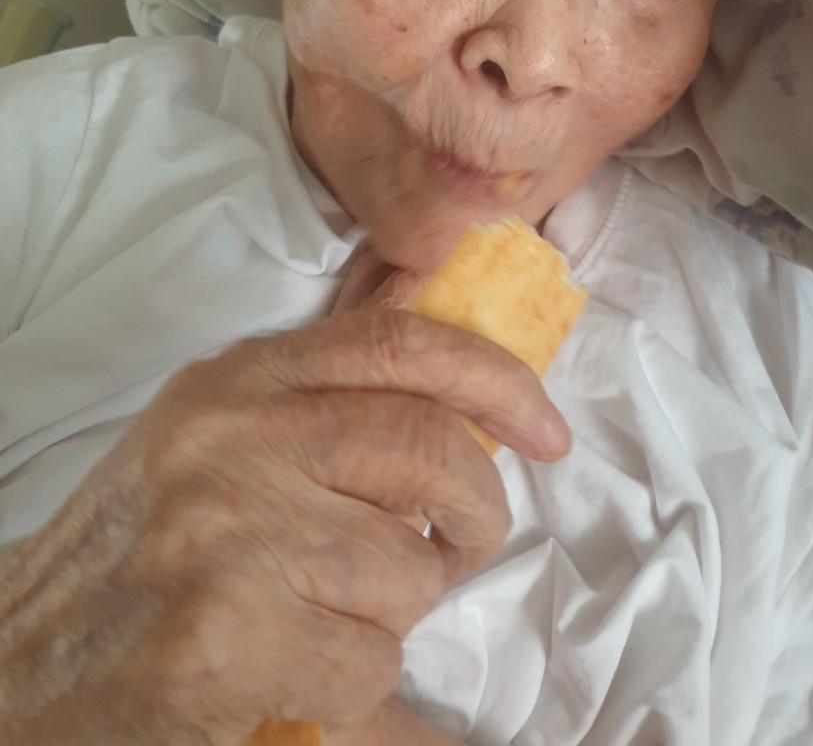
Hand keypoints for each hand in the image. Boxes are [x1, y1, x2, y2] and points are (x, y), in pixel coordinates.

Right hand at [0, 276, 568, 744]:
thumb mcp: (216, 443)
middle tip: (458, 547)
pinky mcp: (223, 630)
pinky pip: (367, 660)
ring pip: (409, 568)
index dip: (492, 378)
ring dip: (397, 615)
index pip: (396, 343)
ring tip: (332, 620)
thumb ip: (322, 410)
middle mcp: (231, 437)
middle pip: (430, 449)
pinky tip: (293, 675)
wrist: (19, 661)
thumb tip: (473, 412)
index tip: (546, 427)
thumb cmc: (139, 554)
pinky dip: (356, 683)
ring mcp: (225, 529)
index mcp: (236, 382)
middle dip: (476, 512)